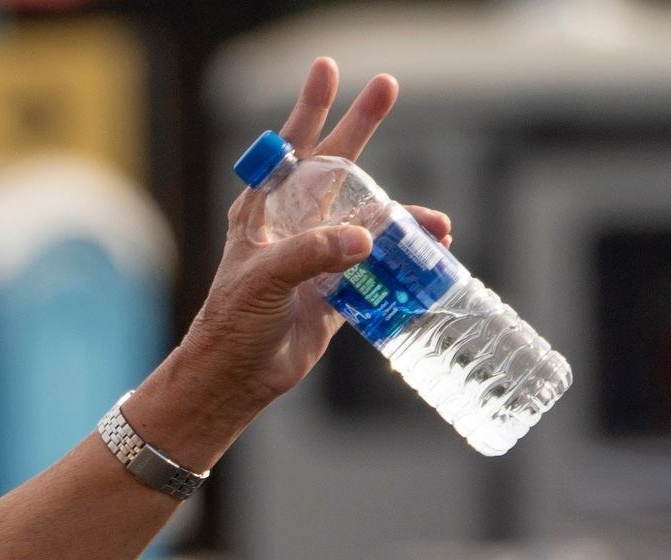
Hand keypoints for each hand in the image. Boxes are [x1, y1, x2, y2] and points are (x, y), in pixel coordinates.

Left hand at [152, 58, 454, 455]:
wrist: (234, 380)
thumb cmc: (233, 326)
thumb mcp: (263, 284)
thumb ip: (311, 255)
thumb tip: (365, 237)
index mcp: (264, 214)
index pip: (290, 151)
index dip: (310, 110)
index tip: (326, 68)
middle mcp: (293, 227)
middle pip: (336, 165)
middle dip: (360, 126)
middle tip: (388, 84)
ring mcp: (319, 255)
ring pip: (371, 220)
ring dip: (406, 219)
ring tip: (437, 227)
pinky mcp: (338, 289)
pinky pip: (381, 263)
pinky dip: (408, 259)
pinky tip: (433, 256)